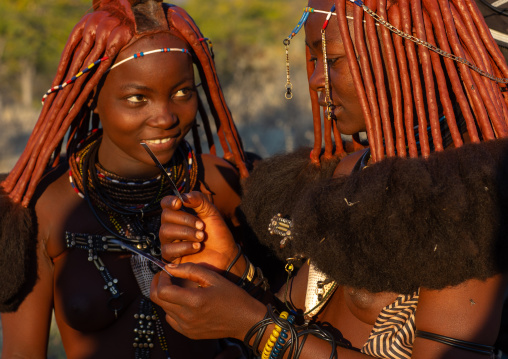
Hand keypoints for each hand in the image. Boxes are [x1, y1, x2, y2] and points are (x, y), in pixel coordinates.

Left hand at [150, 262, 266, 340]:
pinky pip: (171, 319)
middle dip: (158, 285)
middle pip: (158, 301)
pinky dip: (172, 309)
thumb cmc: (233, 297)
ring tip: (177, 288)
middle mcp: (187, 317)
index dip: (160, 279)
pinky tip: (183, 301)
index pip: (162, 291)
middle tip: (165, 277)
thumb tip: (170, 267)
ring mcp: (187, 327)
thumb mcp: (213, 277)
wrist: (245, 320)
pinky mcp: (189, 333)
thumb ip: (190, 270)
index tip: (166, 272)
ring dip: (166, 297)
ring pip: (164, 309)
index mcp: (194, 301)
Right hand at [159, 191, 238, 271]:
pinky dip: (184, 246)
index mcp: (179, 215)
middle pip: (166, 216)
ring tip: (201, 237)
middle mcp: (172, 228)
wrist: (226, 254)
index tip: (180, 203)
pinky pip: (167, 250)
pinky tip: (197, 246)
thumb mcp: (211, 212)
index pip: (165, 204)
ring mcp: (170, 243)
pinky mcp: (171, 258)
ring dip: (186, 232)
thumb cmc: (217, 233)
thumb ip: (199, 200)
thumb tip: (183, 196)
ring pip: (165, 232)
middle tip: (201, 226)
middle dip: (185, 219)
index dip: (169, 201)